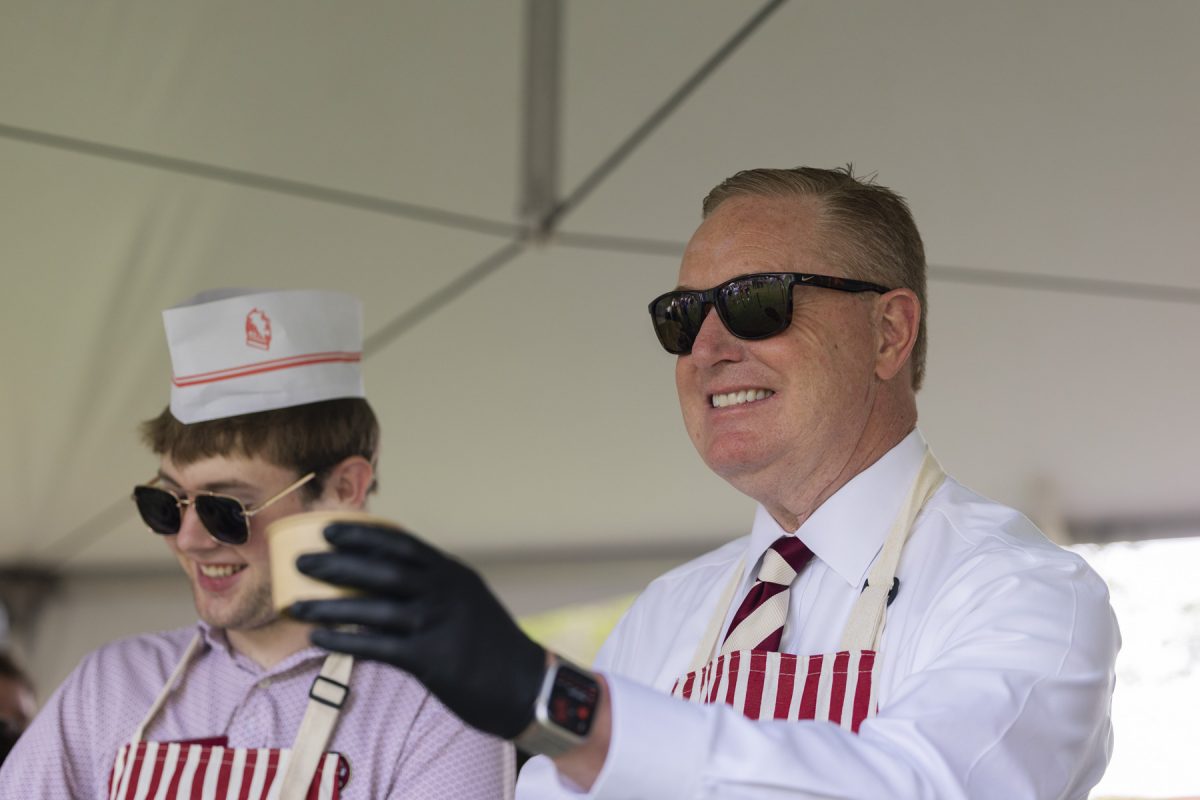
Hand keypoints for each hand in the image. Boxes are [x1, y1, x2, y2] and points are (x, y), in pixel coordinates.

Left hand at [288, 522, 546, 739]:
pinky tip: (318, 639)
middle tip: (303, 560)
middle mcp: (444, 592)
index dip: (363, 536)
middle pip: (382, 570)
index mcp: (453, 575)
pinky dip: (344, 640)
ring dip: (330, 605)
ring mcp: (437, 623)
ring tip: (297, 604)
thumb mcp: (471, 602)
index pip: (402, 545)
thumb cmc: (495, 646)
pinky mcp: (430, 659)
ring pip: (373, 608)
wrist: (525, 685)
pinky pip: (376, 646)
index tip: (330, 530)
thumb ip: (439, 588)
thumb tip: (398, 581)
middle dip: (338, 564)